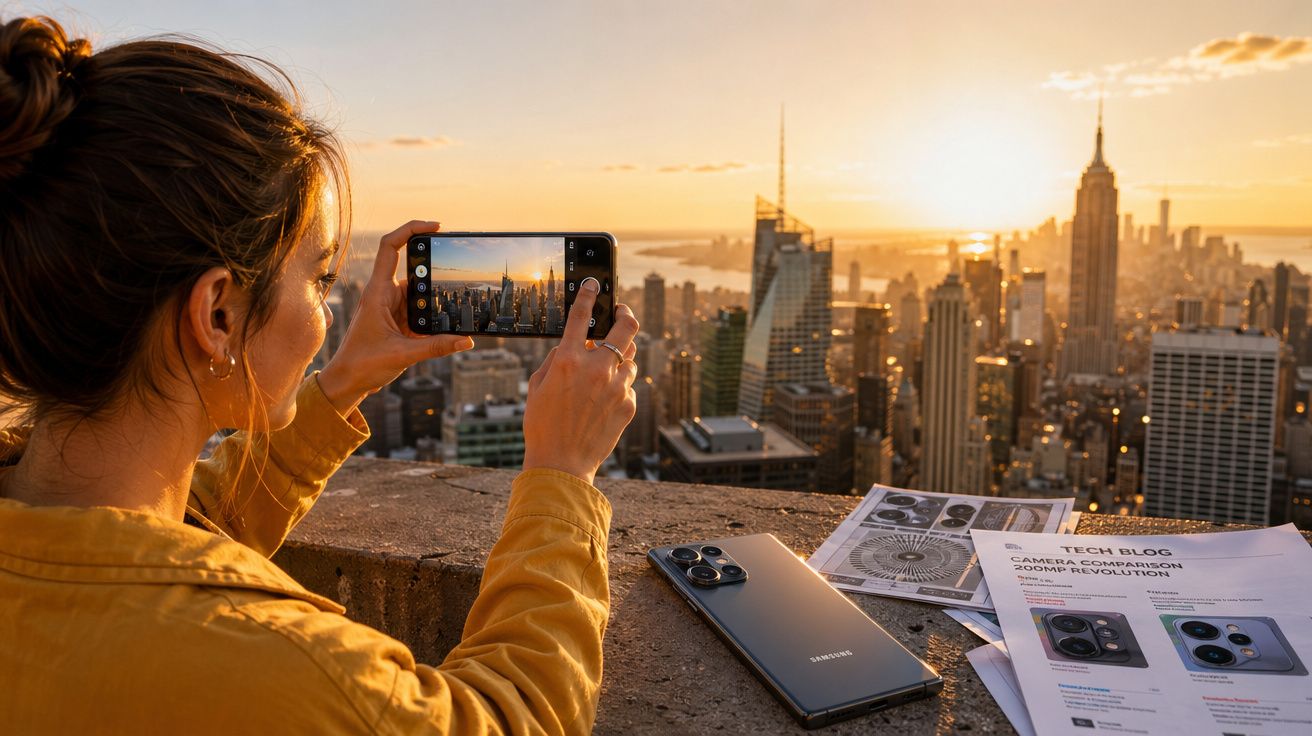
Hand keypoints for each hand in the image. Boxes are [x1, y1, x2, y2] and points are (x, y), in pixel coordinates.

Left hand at [318, 220, 472, 414]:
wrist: (348, 382)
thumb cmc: (362, 365)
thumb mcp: (403, 355)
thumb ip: (436, 347)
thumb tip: (466, 341)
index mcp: (378, 292)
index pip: (390, 248)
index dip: (411, 230)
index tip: (435, 228)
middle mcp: (385, 294)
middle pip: (414, 271)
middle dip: (435, 275)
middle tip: (458, 275)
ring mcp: (392, 307)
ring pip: (421, 294)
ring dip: (435, 303)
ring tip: (452, 312)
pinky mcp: (399, 320)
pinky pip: (421, 311)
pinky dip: (433, 318)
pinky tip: (446, 328)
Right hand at [522, 277, 639, 485]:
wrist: (561, 463)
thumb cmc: (542, 425)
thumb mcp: (537, 386)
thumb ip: (556, 359)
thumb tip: (572, 344)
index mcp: (569, 360)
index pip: (582, 316)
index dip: (589, 294)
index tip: (594, 283)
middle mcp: (596, 369)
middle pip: (626, 327)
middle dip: (626, 313)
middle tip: (622, 311)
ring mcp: (616, 387)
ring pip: (629, 359)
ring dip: (619, 358)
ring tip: (605, 369)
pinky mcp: (628, 405)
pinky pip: (627, 385)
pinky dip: (618, 387)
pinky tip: (602, 401)